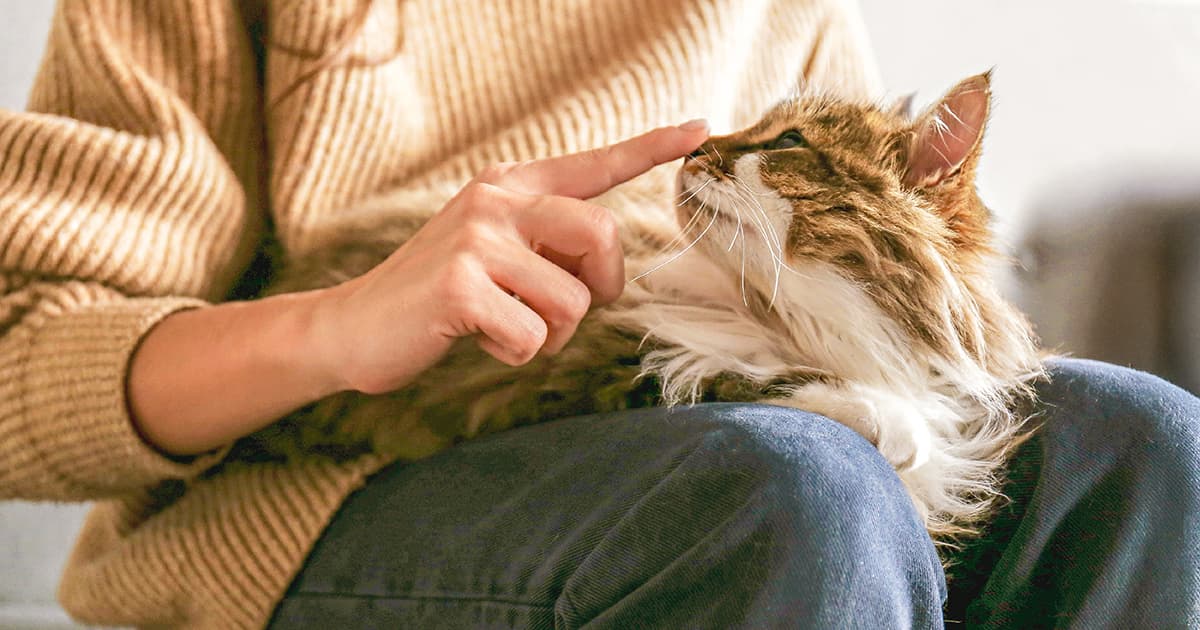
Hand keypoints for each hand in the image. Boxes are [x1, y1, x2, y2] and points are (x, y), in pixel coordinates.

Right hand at [309, 121, 709, 394]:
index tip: (700, 130)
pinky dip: (514, 353)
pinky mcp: (459, 284)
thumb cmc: (437, 298)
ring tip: (503, 326)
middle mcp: (496, 199)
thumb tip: (606, 262)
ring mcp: (476, 238)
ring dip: (548, 334)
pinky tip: (476, 338)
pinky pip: (531, 334)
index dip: (650, 147)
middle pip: (603, 234)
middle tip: (561, 311)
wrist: (352, 327)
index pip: (593, 164)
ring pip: (572, 301)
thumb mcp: (492, 252)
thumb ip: (544, 242)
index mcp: (510, 186)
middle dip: (601, 287)